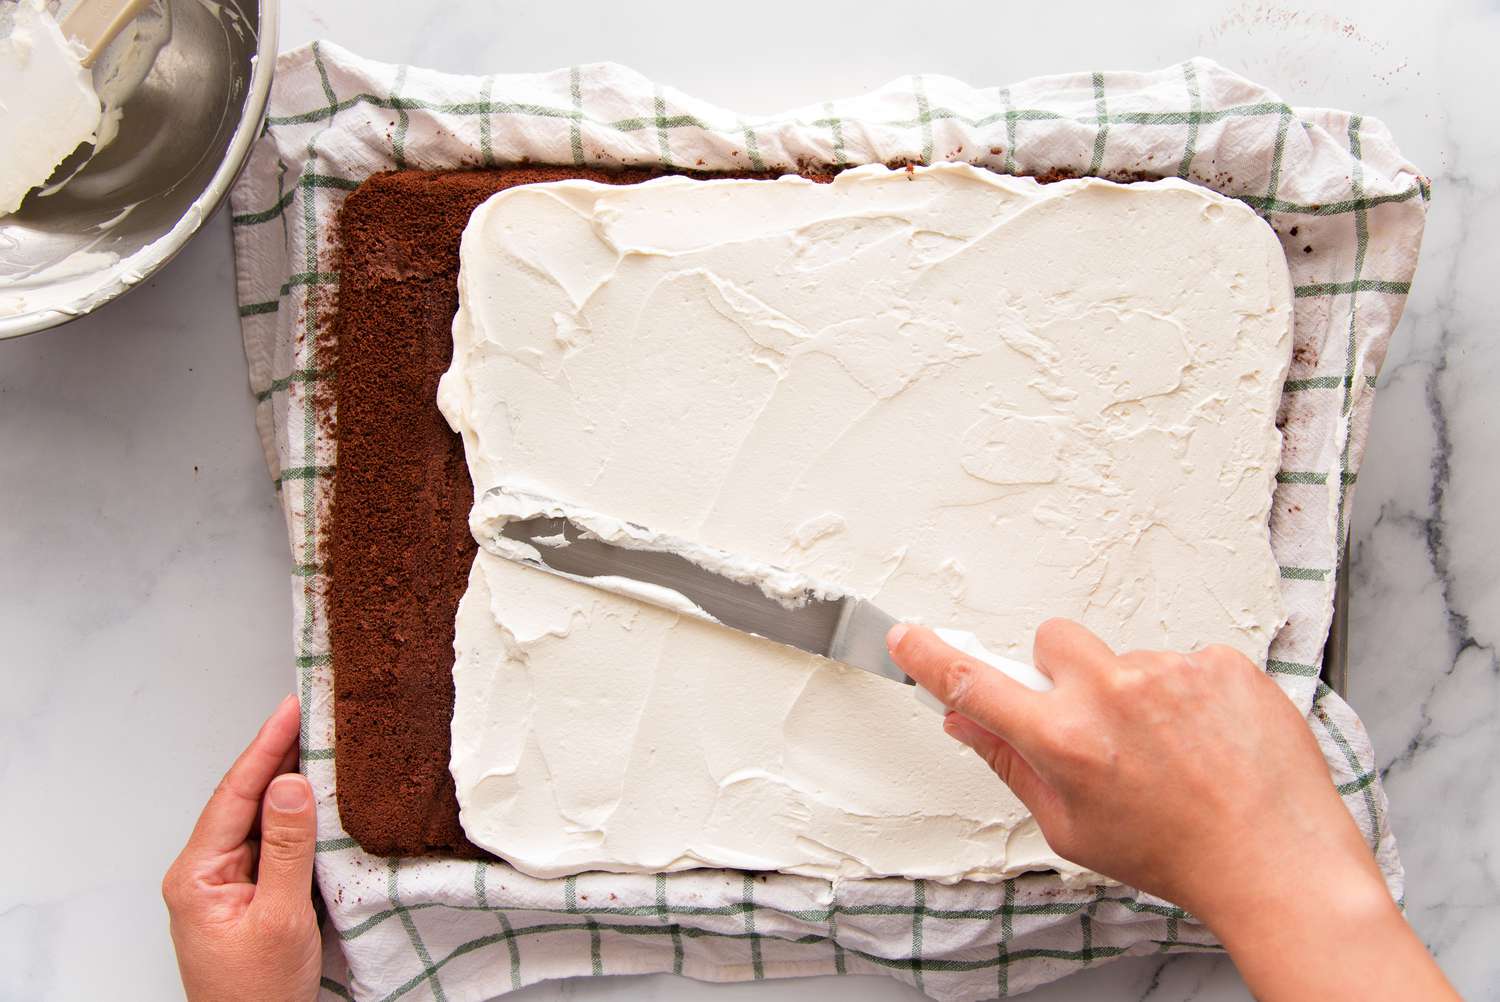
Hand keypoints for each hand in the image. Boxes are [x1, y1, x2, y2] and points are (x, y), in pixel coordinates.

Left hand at [162, 694, 320, 1001]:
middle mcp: (205, 873)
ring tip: (318, 742)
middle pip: (244, 799)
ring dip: (289, 783)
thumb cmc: (257, 994)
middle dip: (277, 754)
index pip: (235, 795)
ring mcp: (226, 884)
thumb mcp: (280, 918)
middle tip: (310, 713)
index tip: (291, 709)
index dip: (266, 747)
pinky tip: (318, 799)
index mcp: (197, 875)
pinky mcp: (249, 894)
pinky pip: (272, 843)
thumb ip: (286, 848)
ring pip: (260, 819)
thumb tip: (290, 784)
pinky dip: (297, 817)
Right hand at [888, 619, 1456, 1001]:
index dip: (932, 657)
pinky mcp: (1221, 662)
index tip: (907, 636)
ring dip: (1134, 691)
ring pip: (1124, 656)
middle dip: (1061, 673)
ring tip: (1171, 749)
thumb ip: (1012, 765)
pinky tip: (1207, 738)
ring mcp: (1171, 671)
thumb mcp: (1072, 829)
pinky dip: (1189, 693)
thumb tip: (969, 722)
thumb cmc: (1178, 857)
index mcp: (1065, 741)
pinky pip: (1183, 661)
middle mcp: (1112, 694)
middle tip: (1092, 724)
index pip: (975, 683)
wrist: (1277, 861)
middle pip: (1053, 641)